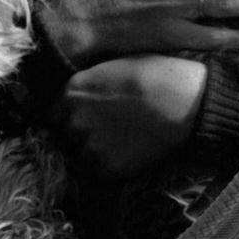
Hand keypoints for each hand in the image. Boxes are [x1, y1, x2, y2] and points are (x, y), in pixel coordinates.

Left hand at [53, 55, 207, 179]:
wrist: (185, 102)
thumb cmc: (155, 74)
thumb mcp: (113, 66)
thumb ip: (90, 82)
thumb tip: (82, 92)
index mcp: (72, 91)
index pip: (53, 112)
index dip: (66, 116)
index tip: (80, 118)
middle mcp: (74, 120)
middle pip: (66, 134)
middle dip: (80, 134)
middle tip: (105, 130)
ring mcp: (90, 146)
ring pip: (81, 155)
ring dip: (94, 151)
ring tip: (119, 142)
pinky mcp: (109, 168)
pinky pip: (100, 172)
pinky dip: (110, 166)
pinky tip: (128, 153)